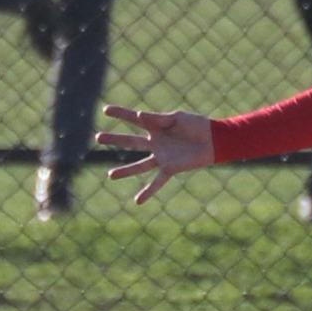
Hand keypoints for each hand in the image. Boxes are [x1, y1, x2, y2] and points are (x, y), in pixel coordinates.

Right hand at [97, 104, 215, 204]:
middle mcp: (155, 142)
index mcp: (156, 126)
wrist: (214, 140)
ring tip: (110, 176)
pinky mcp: (170, 168)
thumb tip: (138, 116)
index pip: (133, 119)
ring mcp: (161, 156)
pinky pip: (157, 181)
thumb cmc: (197, 125)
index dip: (120, 113)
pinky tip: (137, 201)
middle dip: (114, 139)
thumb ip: (158, 119)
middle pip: (130, 141)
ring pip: (139, 165)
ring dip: (125, 171)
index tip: (105, 109)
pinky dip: (148, 192)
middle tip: (97, 137)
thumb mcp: (177, 118)